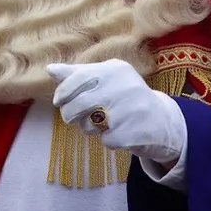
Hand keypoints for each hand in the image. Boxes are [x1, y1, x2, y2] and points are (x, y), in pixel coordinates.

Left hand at [48, 59, 186, 170]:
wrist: (160, 120)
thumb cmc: (124, 97)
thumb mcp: (105, 79)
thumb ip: (79, 74)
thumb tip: (50, 69)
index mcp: (116, 69)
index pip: (79, 77)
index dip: (64, 90)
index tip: (58, 101)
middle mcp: (125, 86)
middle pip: (81, 103)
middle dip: (69, 113)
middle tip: (70, 118)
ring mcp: (131, 110)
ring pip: (91, 124)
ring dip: (89, 128)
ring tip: (101, 124)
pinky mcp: (135, 132)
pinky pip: (106, 140)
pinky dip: (107, 140)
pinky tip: (118, 133)